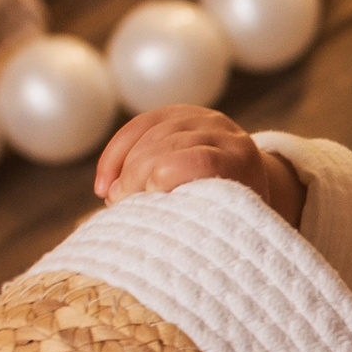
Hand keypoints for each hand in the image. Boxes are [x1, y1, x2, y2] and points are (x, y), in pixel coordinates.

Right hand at [95, 105, 305, 227]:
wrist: (246, 183)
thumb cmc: (233, 218)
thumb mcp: (226, 222)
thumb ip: (199, 223)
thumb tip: (152, 238)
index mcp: (242, 160)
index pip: (201, 161)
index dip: (167, 178)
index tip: (150, 208)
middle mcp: (224, 131)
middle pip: (167, 146)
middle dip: (137, 178)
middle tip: (123, 209)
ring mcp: (199, 117)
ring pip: (148, 136)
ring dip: (124, 172)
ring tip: (115, 201)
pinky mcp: (175, 113)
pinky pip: (135, 128)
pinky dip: (115, 157)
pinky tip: (104, 184)